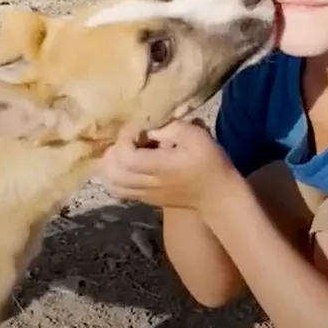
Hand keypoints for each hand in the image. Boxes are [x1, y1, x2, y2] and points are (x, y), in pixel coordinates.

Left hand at [97, 119, 238, 211]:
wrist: (218, 195)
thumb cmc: (210, 163)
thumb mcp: (197, 136)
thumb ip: (170, 129)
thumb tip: (149, 131)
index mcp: (160, 168)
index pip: (126, 156)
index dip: (125, 138)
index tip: (138, 128)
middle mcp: (148, 184)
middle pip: (112, 172)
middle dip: (113, 151)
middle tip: (128, 138)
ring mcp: (144, 194)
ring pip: (111, 184)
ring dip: (110, 165)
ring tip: (123, 150)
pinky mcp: (145, 199)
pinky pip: (118, 190)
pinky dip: (113, 176)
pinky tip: (124, 164)